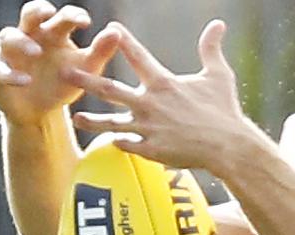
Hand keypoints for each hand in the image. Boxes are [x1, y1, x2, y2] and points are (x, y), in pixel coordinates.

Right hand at [0, 1, 119, 125]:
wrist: (43, 111)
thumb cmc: (65, 82)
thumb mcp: (86, 69)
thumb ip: (100, 51)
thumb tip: (116, 32)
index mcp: (53, 34)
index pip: (61, 16)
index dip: (71, 15)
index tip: (86, 21)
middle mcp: (30, 37)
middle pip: (29, 15)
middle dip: (37, 11)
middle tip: (48, 13)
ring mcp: (11, 54)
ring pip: (8, 36)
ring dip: (21, 42)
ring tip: (36, 51)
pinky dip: (10, 74)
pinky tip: (25, 80)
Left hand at [64, 19, 250, 171]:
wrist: (229, 146)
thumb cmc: (225, 110)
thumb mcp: (219, 76)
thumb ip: (212, 49)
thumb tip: (218, 24)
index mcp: (164, 83)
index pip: (138, 56)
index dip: (123, 40)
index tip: (109, 28)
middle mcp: (150, 103)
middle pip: (110, 89)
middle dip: (86, 80)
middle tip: (65, 71)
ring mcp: (149, 128)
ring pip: (112, 122)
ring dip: (92, 121)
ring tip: (76, 118)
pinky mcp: (151, 150)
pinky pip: (128, 145)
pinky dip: (119, 143)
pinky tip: (112, 141)